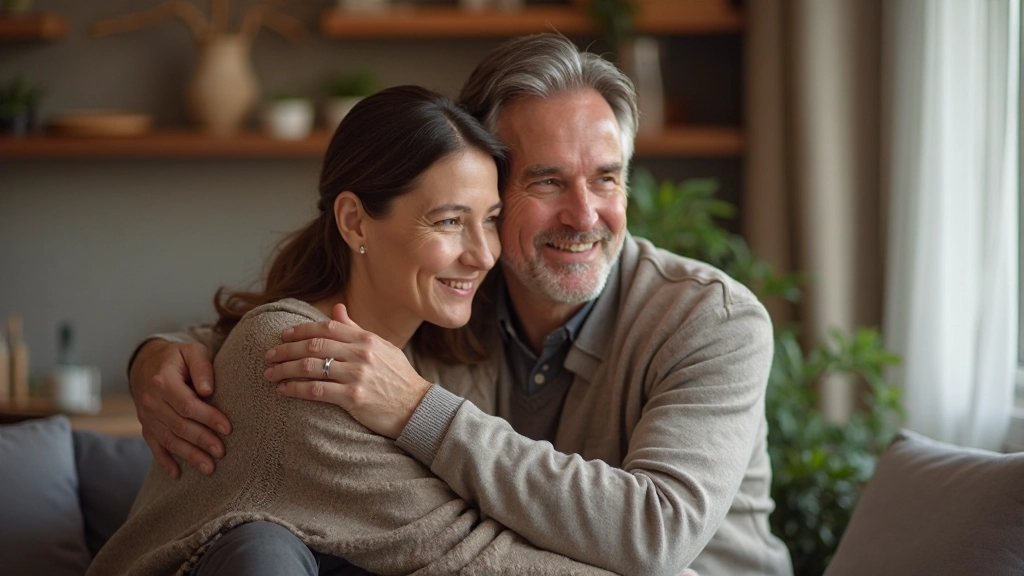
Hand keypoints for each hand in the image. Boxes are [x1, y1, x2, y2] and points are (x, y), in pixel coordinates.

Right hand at [129, 339, 230, 477]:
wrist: (146, 363)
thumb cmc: (177, 357)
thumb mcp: (192, 351)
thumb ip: (202, 367)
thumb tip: (208, 390)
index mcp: (163, 382)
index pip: (187, 405)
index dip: (208, 417)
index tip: (227, 428)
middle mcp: (151, 402)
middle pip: (179, 426)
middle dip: (202, 441)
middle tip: (222, 452)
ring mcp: (146, 417)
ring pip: (169, 440)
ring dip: (189, 456)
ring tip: (209, 468)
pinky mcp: (146, 427)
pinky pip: (154, 447)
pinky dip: (165, 462)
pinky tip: (178, 475)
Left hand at [264, 303, 431, 438]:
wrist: (417, 408)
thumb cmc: (398, 378)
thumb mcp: (381, 348)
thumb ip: (355, 329)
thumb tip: (337, 308)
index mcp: (367, 338)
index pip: (327, 327)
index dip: (301, 330)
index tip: (284, 335)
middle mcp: (361, 353)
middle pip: (314, 345)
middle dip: (286, 350)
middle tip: (269, 355)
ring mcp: (358, 375)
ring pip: (311, 366)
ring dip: (285, 369)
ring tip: (270, 374)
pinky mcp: (354, 398)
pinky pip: (316, 390)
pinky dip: (296, 389)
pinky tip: (284, 390)